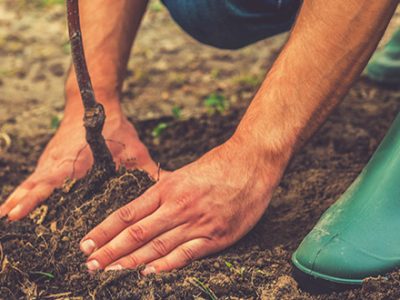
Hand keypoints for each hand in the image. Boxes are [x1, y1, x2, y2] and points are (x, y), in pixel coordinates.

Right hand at [0, 111, 157, 220]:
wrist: (94, 100)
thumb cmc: (115, 126)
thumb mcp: (134, 149)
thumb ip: (148, 170)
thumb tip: (170, 183)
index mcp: (76, 161)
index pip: (51, 181)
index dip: (34, 197)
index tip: (17, 212)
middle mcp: (59, 161)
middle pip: (35, 185)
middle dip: (21, 203)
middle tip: (8, 221)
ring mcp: (52, 159)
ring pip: (31, 181)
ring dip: (18, 198)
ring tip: (5, 217)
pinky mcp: (51, 158)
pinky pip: (35, 176)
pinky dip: (25, 190)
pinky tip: (16, 203)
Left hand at [79, 136, 288, 273]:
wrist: (251, 162)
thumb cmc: (218, 165)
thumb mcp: (185, 172)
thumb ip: (164, 189)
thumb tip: (144, 201)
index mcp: (167, 189)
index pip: (128, 213)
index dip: (105, 230)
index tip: (86, 243)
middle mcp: (177, 206)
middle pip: (136, 232)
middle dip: (110, 250)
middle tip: (89, 264)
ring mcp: (197, 222)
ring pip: (157, 246)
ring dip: (130, 261)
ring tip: (109, 272)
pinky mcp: (217, 236)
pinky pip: (187, 253)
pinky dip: (166, 265)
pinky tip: (148, 273)